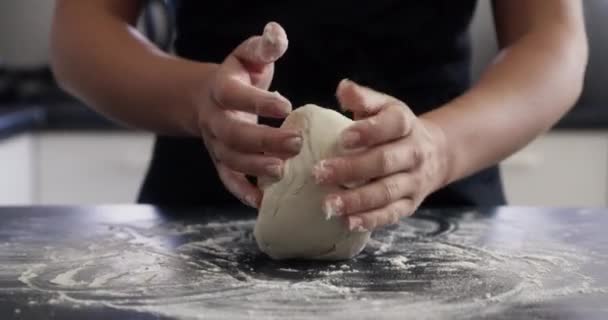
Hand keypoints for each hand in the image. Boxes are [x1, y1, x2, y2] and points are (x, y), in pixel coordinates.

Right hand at [197, 22, 301, 207]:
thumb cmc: (239, 76)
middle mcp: (214, 119)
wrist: (207, 99)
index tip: (286, 106)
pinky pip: (228, 179)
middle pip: (234, 133)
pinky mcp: (222, 161)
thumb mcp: (249, 56)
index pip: (234, 95)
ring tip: (283, 172)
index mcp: (221, 88)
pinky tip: (261, 202)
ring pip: (231, 159)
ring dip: (255, 167)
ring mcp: (216, 143)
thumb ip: (264, 46)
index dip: (258, 102)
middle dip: (263, 141)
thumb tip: (277, 32)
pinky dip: (242, 192)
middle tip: (295, 143)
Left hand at [313, 79, 449, 230]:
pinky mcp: (411, 204)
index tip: (343, 138)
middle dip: (351, 169)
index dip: (369, 131)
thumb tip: (343, 88)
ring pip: (387, 192)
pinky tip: (347, 222)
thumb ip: (363, 98)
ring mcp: (414, 181)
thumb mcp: (384, 107)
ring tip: (328, 205)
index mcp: (405, 124)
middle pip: (385, 162)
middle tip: (318, 174)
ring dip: (357, 200)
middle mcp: (414, 152)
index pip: (392, 125)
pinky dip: (370, 220)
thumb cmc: (394, 129)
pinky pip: (392, 214)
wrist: (435, 153)